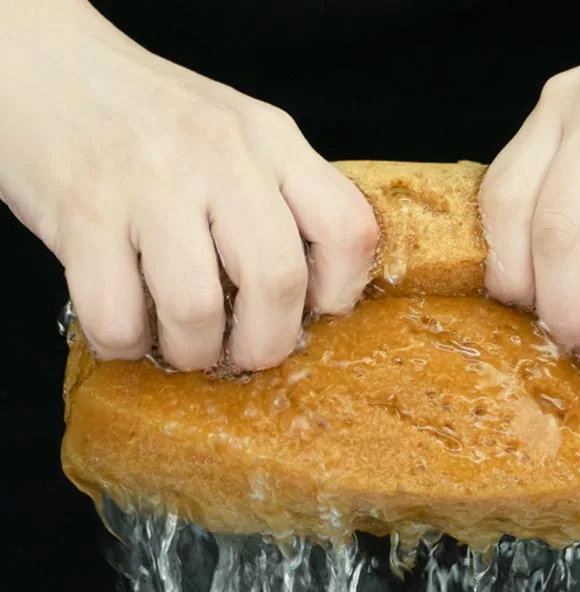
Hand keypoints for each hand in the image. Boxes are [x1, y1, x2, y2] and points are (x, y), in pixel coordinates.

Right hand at [0, 0, 376, 370]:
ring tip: (183, 341)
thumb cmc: (149, 118)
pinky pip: (117, 317)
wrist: (43, 63)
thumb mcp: (238, 135)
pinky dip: (126, 343)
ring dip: (192, 352)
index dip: (341, 291)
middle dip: (264, 345)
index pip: (347, 229)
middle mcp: (219, 155)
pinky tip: (128, 324)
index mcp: (271, 140)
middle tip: (243, 351)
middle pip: (277, 281)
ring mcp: (149, 182)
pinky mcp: (82, 213)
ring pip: (196, 310)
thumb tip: (308, 296)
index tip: (314, 310)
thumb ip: (280, 198)